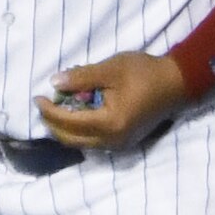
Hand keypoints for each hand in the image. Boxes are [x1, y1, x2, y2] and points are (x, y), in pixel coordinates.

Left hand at [39, 51, 189, 145]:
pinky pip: (92, 141)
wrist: (176, 84)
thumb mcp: (111, 68)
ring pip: (80, 143)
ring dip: (65, 129)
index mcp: (109, 123)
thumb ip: (81, 77)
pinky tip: (75, 115)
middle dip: (53, 124)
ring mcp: (118, 145)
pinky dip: (79, 130)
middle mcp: (111, 141)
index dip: (49, 111)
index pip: (69, 122)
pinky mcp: (122, 142)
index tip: (38, 97)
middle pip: (71, 139)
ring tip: (56, 109)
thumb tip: (54, 83)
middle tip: (43, 105)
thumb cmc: (145, 73)